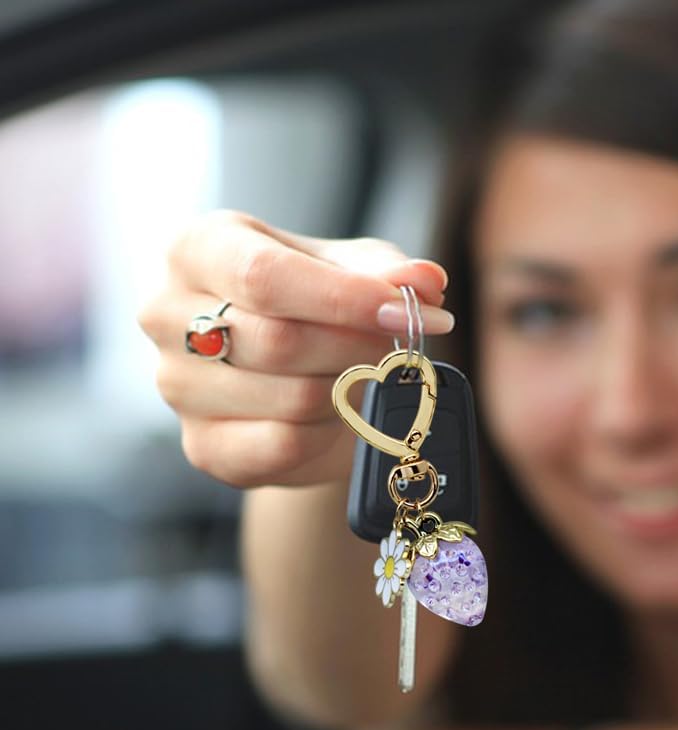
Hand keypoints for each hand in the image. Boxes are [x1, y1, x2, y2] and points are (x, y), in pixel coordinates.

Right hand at [138, 210, 452, 487]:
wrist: (297, 374)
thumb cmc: (317, 306)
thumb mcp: (352, 270)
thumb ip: (386, 272)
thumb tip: (425, 281)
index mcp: (197, 250)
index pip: (264, 276)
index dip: (344, 299)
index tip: (406, 314)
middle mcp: (167, 314)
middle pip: (278, 342)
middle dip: (357, 348)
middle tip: (403, 348)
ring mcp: (177, 386)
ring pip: (291, 398)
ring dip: (349, 391)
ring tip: (364, 376)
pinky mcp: (202, 447)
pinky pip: (284, 446)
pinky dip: (329, 432)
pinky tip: (337, 414)